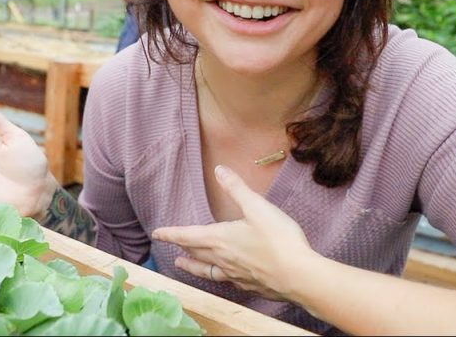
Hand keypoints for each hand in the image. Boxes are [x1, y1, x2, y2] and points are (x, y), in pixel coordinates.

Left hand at [151, 165, 314, 300]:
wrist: (298, 276)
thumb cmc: (278, 239)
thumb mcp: (257, 206)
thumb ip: (237, 188)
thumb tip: (219, 170)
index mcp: (220, 238)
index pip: (188, 235)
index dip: (171, 234)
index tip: (157, 233)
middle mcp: (223, 259)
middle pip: (195, 252)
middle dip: (181, 247)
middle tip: (170, 245)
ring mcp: (235, 275)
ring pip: (206, 269)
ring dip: (192, 265)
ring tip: (181, 265)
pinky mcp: (249, 285)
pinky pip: (225, 280)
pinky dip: (216, 276)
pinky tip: (222, 277)